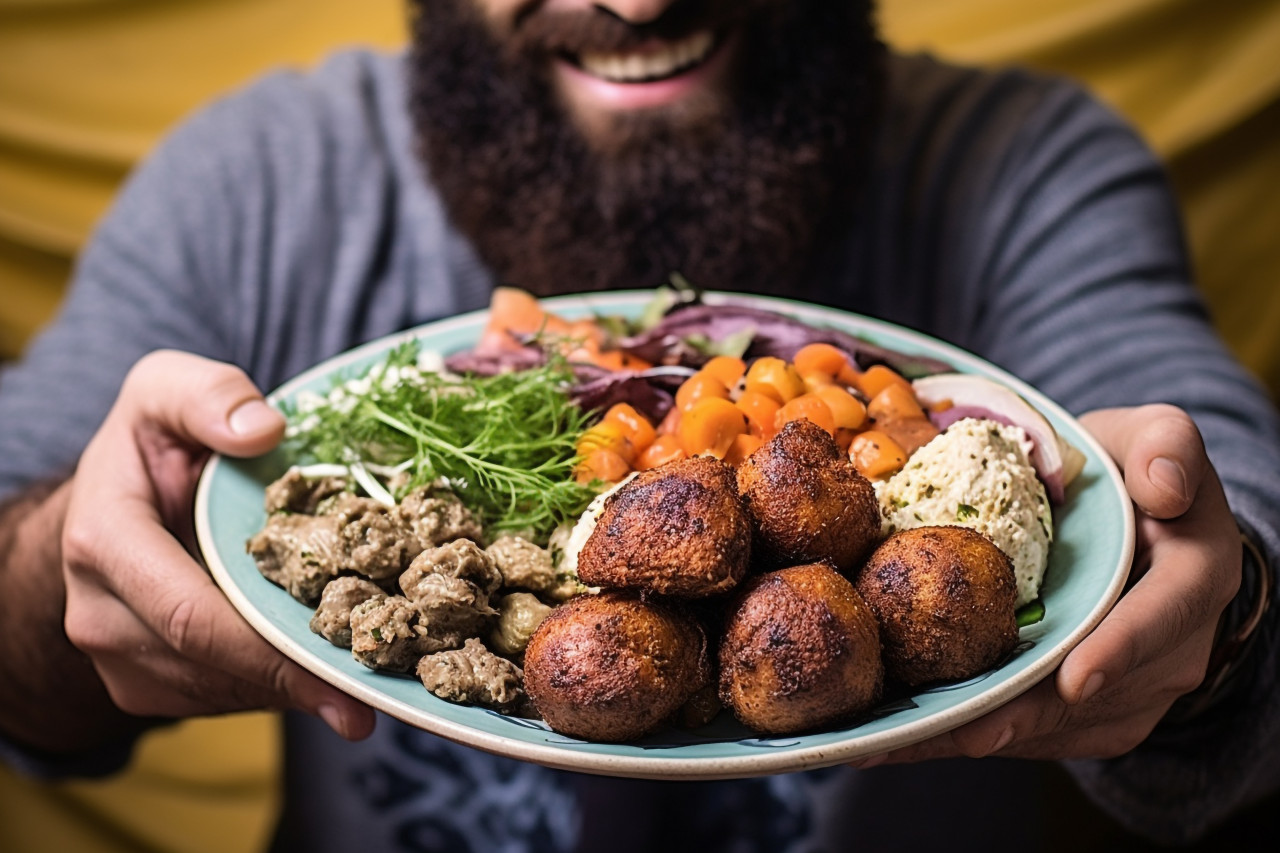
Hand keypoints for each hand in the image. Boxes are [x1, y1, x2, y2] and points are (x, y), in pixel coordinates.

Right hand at [61, 351, 374, 738]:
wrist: (111, 499)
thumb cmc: (152, 442)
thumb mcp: (168, 389)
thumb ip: (208, 395)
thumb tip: (264, 430)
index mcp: (104, 542)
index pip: (189, 615)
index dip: (268, 653)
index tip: (339, 677)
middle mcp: (100, 613)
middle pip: (212, 666)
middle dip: (296, 683)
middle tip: (375, 697)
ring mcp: (119, 657)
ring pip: (220, 692)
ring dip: (292, 692)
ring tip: (364, 687)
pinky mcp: (144, 682)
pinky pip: (219, 697)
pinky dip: (275, 688)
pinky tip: (325, 673)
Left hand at [853, 404, 1241, 766]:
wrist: (1133, 524)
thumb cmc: (1131, 474)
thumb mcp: (1151, 438)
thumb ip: (1164, 445)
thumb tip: (1164, 485)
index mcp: (1194, 576)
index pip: (1164, 617)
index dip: (1120, 650)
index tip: (1075, 680)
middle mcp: (1173, 648)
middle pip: (1095, 694)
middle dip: (1023, 716)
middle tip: (957, 728)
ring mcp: (1130, 688)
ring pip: (1053, 725)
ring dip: (978, 735)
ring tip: (903, 741)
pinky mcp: (1088, 714)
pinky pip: (1030, 732)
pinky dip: (966, 735)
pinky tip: (904, 739)